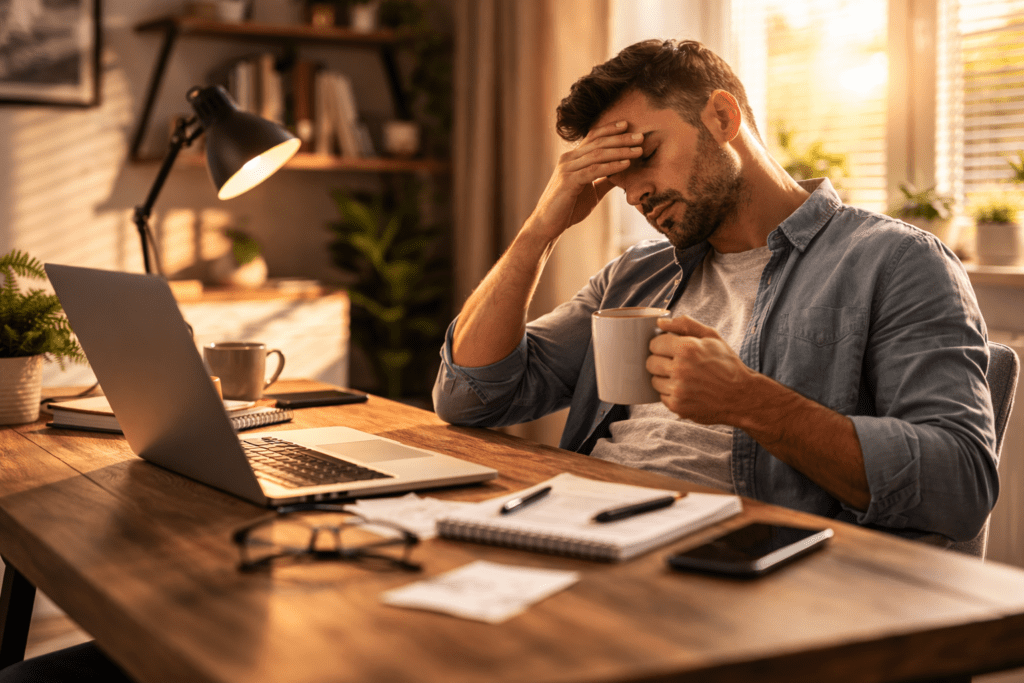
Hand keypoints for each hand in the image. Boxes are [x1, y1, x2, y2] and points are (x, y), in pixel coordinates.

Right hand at [526, 121, 643, 240]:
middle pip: (598, 142)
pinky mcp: (569, 181)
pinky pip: (594, 170)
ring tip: (638, 150)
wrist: (547, 224)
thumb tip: (623, 171)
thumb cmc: (568, 208)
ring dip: (620, 151)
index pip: (593, 137)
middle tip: (640, 136)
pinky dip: (611, 166)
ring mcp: (567, 169)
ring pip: (597, 154)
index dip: (610, 129)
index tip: (628, 125)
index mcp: (573, 158)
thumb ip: (605, 179)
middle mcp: (569, 159)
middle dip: (621, 138)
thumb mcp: (592, 191)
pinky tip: (626, 164)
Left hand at [647, 315, 754, 424]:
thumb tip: (660, 322)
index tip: (672, 349)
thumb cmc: (727, 364)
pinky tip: (687, 390)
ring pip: (654, 380)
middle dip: (661, 361)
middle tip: (677, 363)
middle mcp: (680, 369)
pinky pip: (662, 396)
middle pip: (651, 362)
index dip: (663, 346)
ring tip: (684, 377)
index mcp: (687, 348)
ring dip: (665, 378)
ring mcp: (678, 390)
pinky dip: (671, 393)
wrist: (742, 397)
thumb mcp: (712, 337)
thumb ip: (685, 325)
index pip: (655, 344)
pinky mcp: (678, 407)